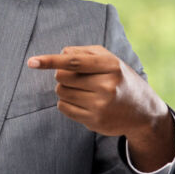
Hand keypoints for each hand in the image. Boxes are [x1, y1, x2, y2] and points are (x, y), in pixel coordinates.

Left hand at [27, 46, 174, 171]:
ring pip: (61, 93)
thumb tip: (61, 53)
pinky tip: (82, 102)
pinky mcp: (94, 121)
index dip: (50, 60)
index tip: (32, 62)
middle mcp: (106, 85)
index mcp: (110, 65)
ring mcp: (100, 105)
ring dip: (65, 89)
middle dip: (63, 76)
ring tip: (82, 90)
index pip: (73, 61)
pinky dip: (66, 103)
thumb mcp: (110, 60)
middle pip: (62, 77)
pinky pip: (63, 108)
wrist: (143, 111)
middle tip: (78, 78)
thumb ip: (86, 52)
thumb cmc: (121, 80)